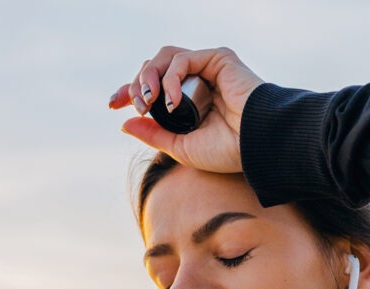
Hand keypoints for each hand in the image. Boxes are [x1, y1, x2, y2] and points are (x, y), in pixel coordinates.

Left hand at [108, 45, 264, 173]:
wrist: (255, 145)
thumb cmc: (226, 151)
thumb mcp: (180, 146)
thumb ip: (153, 134)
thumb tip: (124, 123)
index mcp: (189, 101)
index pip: (152, 86)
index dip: (130, 91)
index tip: (114, 105)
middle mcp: (197, 81)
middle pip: (153, 68)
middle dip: (136, 85)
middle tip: (135, 106)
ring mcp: (207, 68)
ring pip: (164, 57)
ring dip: (148, 77)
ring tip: (148, 102)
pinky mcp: (217, 58)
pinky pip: (181, 59)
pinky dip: (170, 79)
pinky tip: (172, 102)